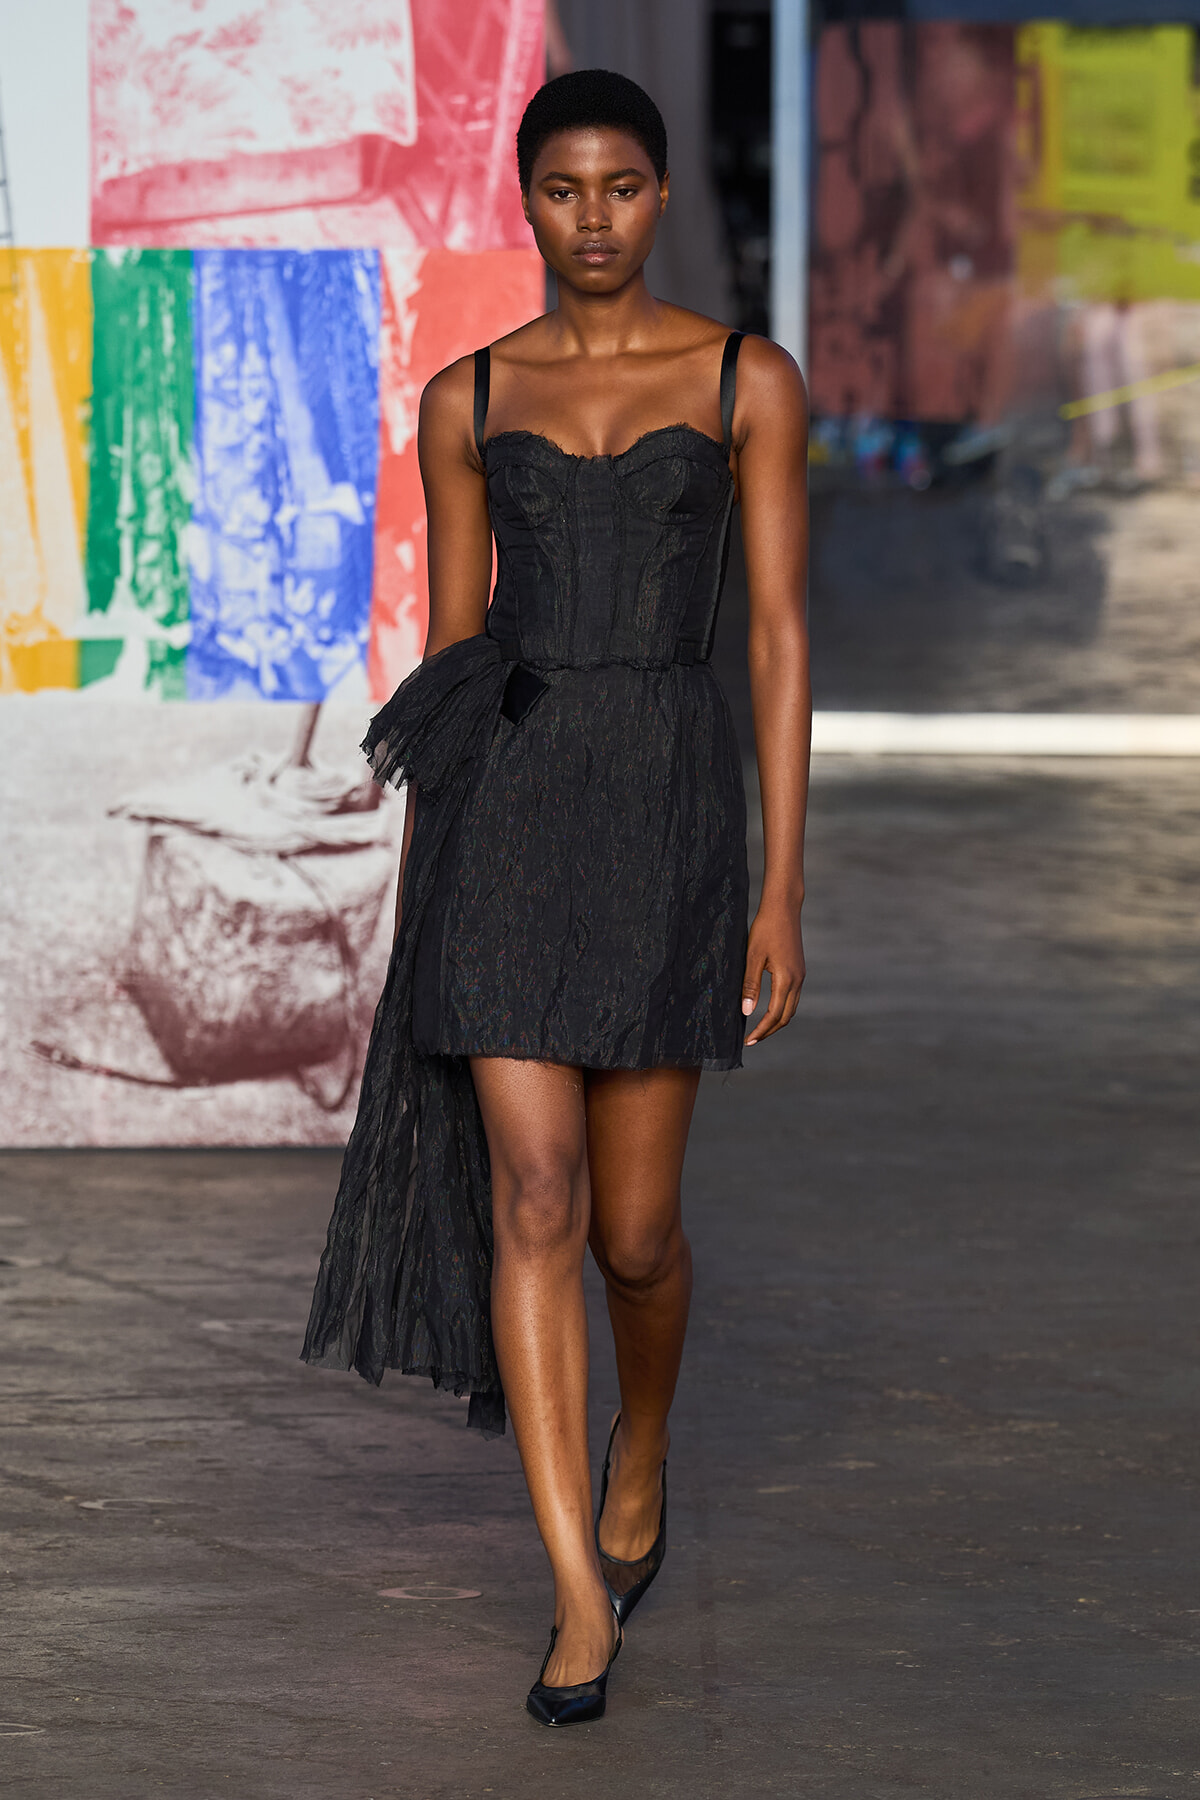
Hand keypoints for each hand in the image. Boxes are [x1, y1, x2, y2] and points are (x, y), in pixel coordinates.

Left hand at [741, 899, 804, 1045]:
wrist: (784, 908)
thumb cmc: (765, 928)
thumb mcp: (752, 956)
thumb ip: (750, 985)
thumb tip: (747, 1012)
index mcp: (786, 979)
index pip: (774, 1015)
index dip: (761, 1030)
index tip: (748, 1041)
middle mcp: (798, 980)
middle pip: (786, 1016)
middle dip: (769, 1030)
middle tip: (752, 1039)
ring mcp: (801, 975)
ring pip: (791, 1007)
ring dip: (776, 1021)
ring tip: (759, 1028)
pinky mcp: (799, 969)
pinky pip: (793, 997)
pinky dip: (782, 1008)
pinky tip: (769, 1008)